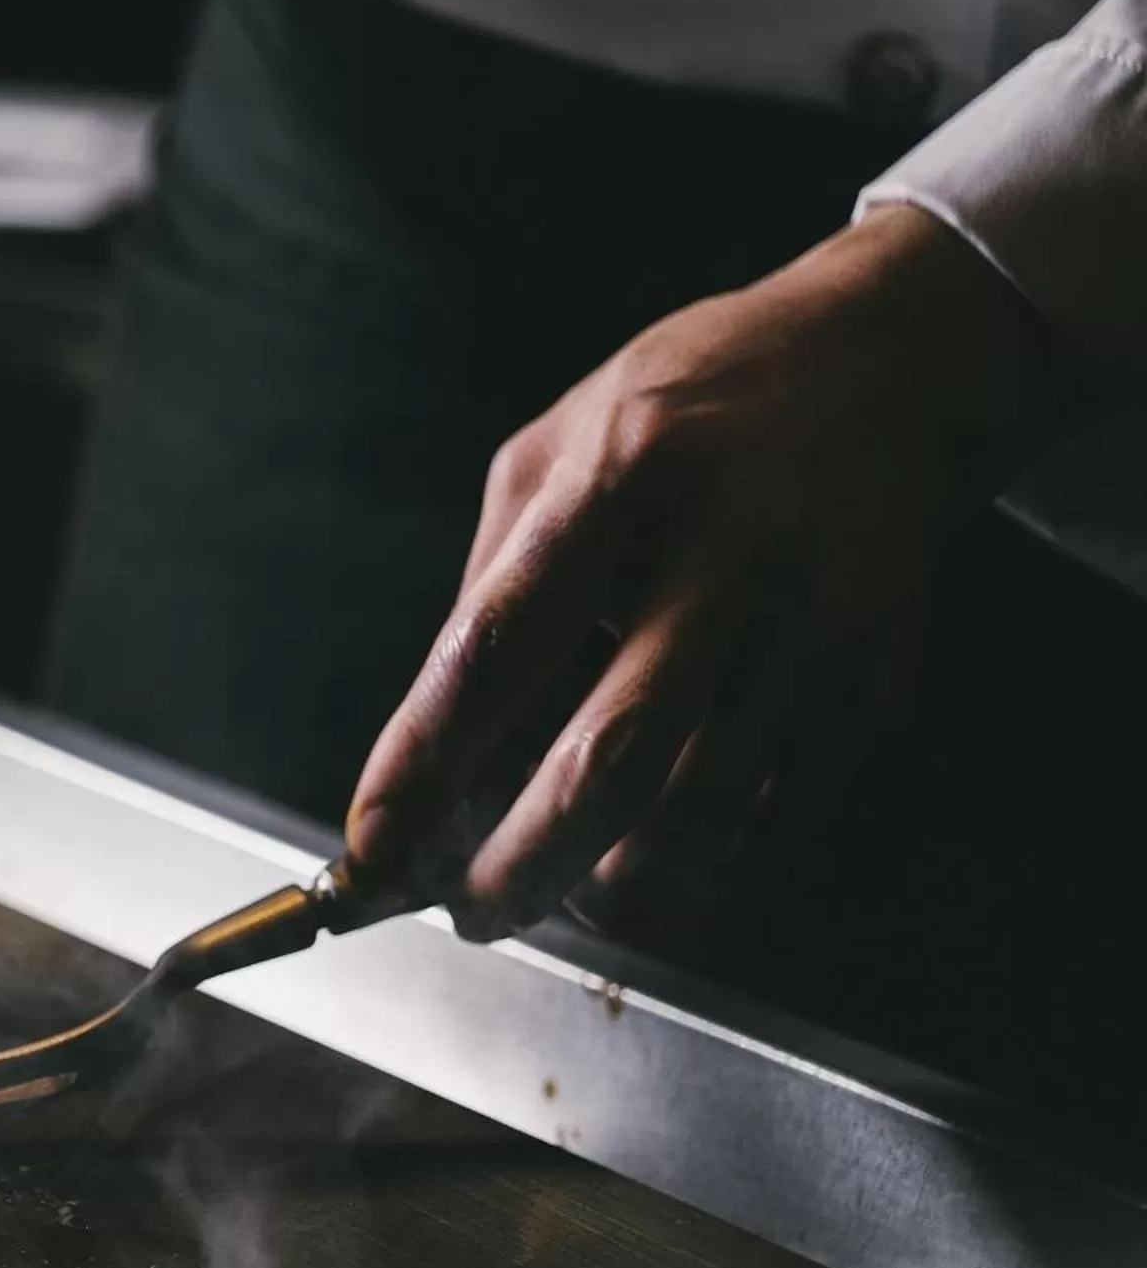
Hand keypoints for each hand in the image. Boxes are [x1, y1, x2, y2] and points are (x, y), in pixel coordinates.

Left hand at [344, 204, 1056, 935]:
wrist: (894, 356)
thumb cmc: (688, 408)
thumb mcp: (559, 447)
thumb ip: (495, 585)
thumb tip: (440, 744)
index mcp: (612, 482)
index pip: (494, 649)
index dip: (422, 763)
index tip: (372, 849)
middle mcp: (721, 552)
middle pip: (606, 758)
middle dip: (521, 864)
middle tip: (472, 911)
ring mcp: (810, 619)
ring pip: (699, 811)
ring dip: (612, 885)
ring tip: (563, 891)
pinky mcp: (873, 672)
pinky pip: (779, 817)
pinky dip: (703, 871)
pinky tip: (655, 866)